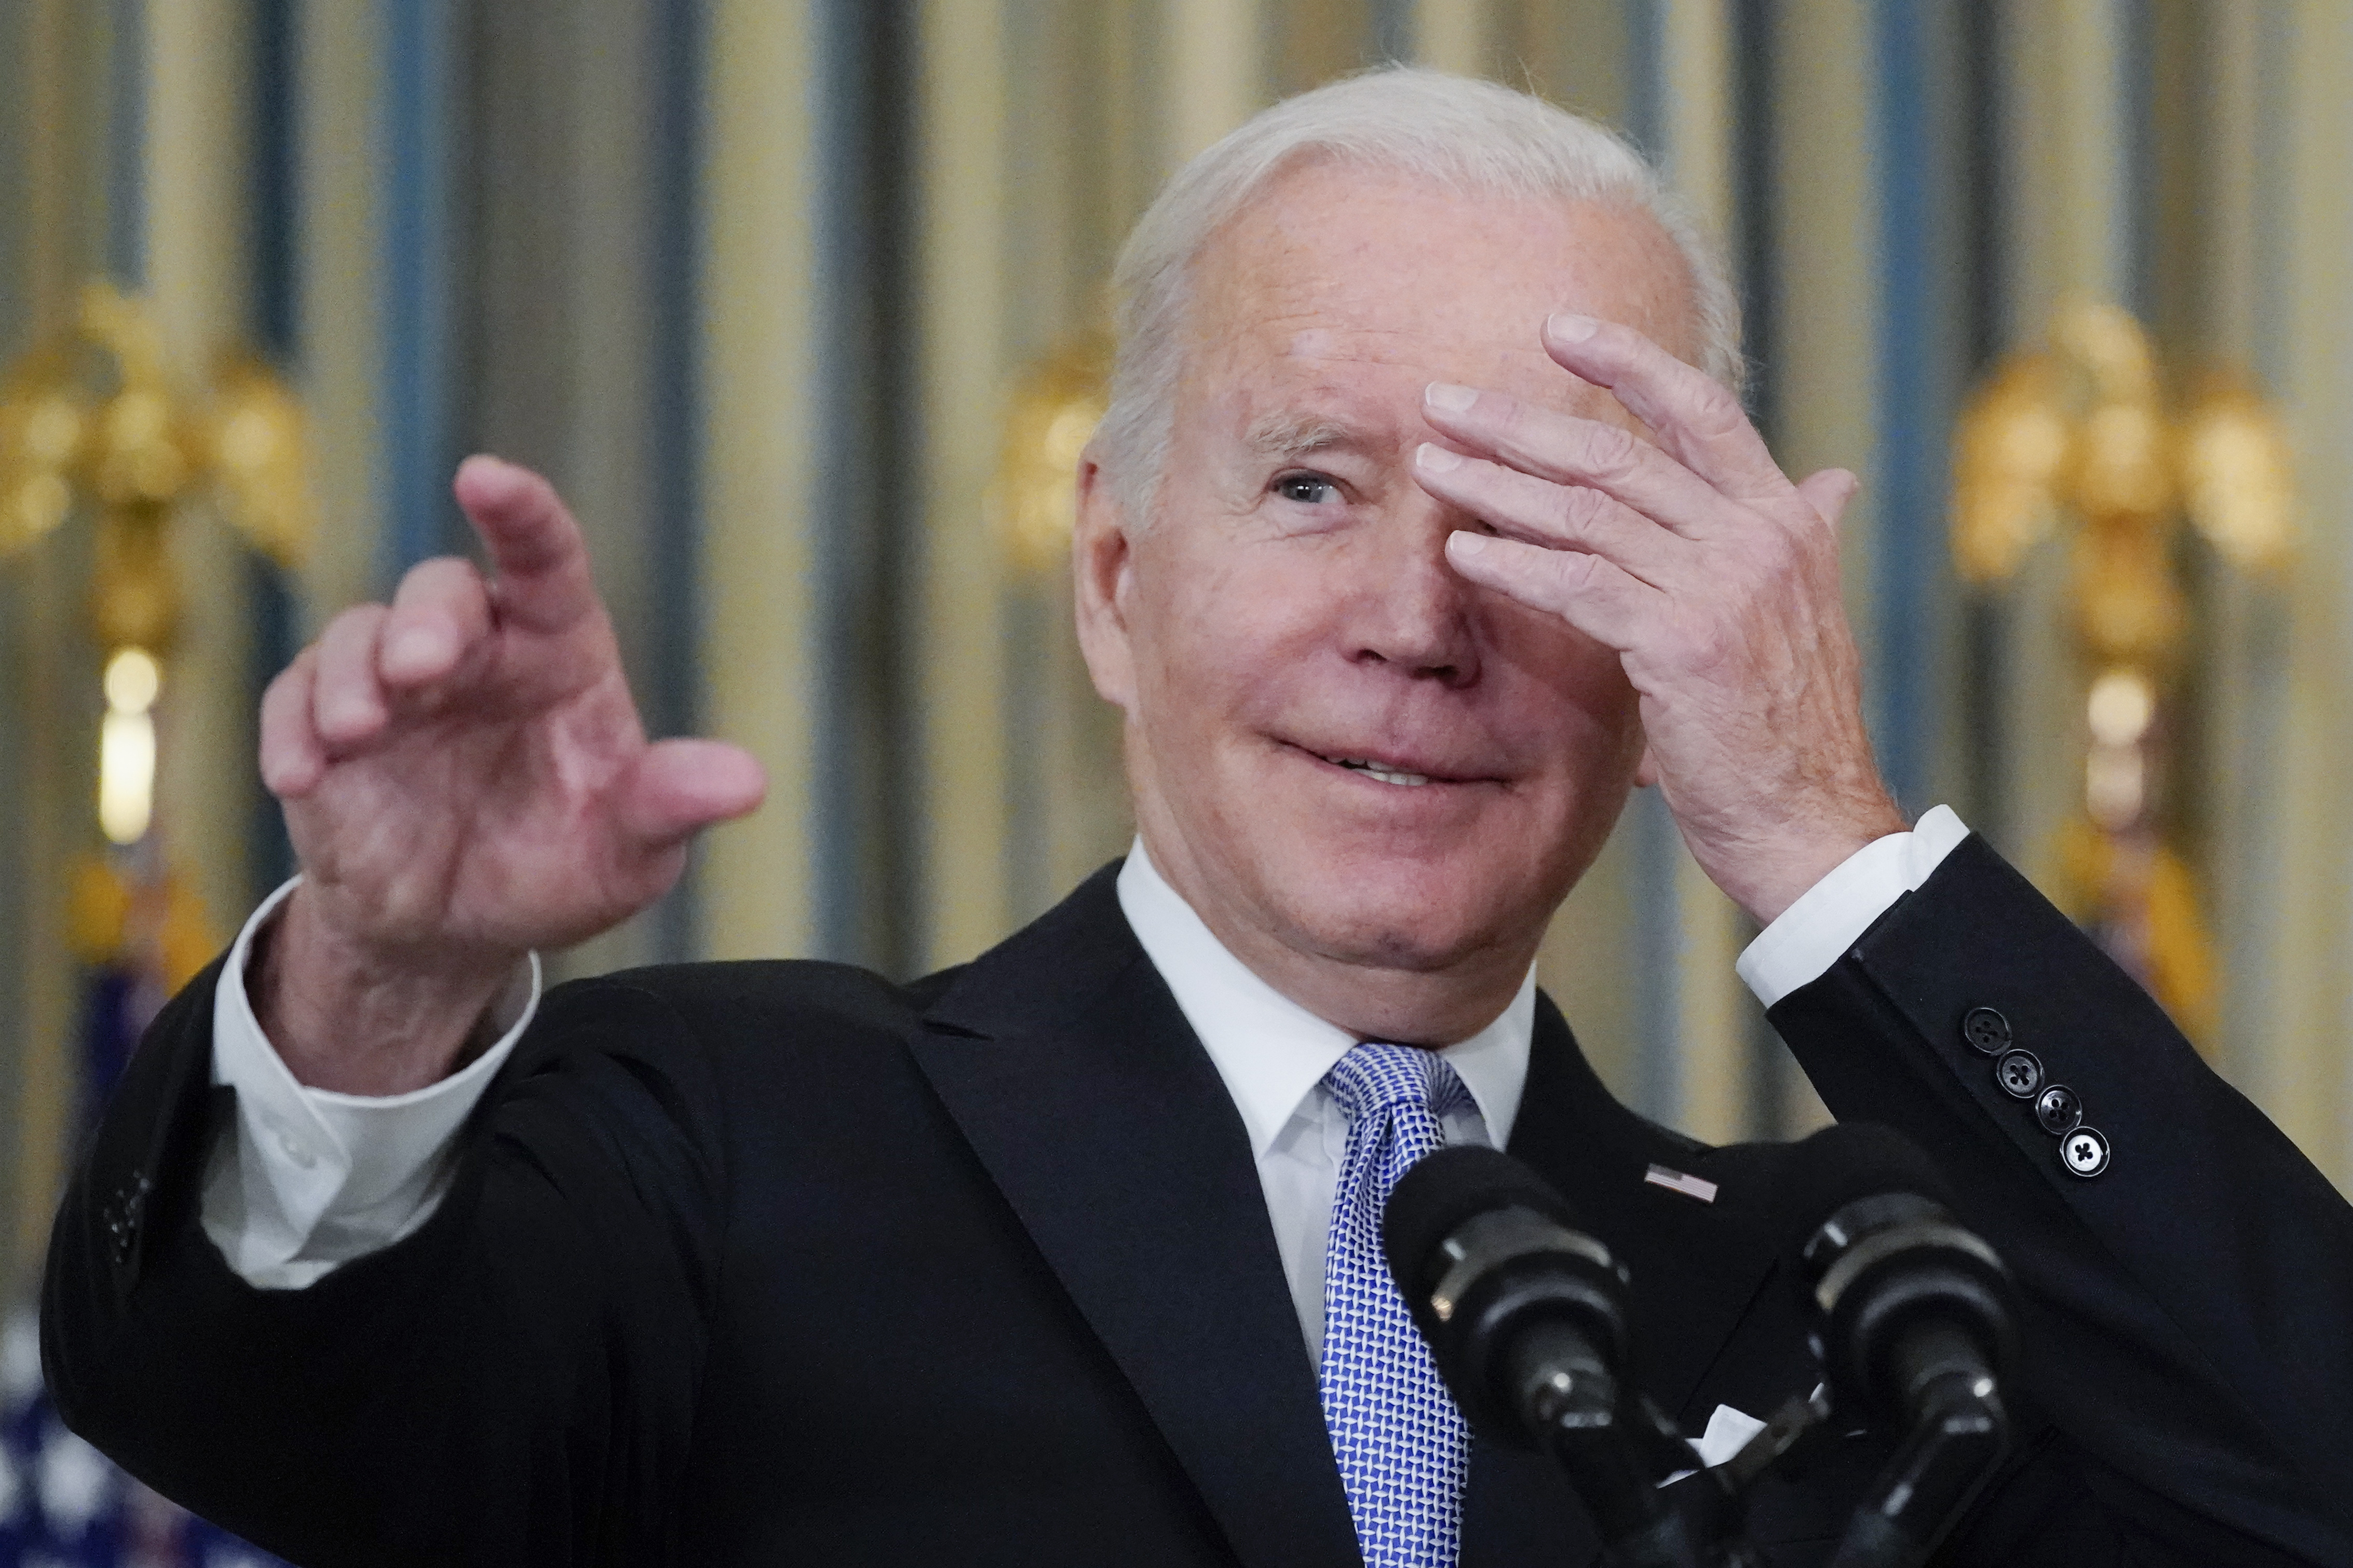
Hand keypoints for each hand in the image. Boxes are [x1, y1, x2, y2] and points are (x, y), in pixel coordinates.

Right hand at [253, 457, 764, 1091]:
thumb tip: (747, 783)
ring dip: (350, 676)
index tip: (485, 478)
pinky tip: (301, 778)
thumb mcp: (630, 853)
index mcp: (558, 651)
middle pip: (442, 592)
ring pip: (357, 635)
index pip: (546, 559)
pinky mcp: (322, 728)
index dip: (520, 511)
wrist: (458, 933)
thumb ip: (671, 807)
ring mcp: (391, 684)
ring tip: (359, 730)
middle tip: (421, 668)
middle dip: (425, 621)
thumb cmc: (556, 870)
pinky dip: (292, 732)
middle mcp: (475, 651)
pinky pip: (293, 703)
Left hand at [1412, 313, 1903, 924]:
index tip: (1557, 330)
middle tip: (1444, 399)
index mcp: (1784, 520)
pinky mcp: (1680, 643)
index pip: (1702, 411)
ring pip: (1589, 512)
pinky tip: (1462, 551)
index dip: (1628, 361)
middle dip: (1521, 422)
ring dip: (1497, 484)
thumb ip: (1804, 540)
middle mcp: (1756, 538)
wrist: (1813, 822)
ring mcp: (1720, 587)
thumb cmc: (1792, 729)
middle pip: (1621, 453)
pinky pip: (1579, 583)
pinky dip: (1514, 562)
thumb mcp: (1807, 615)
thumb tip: (1830, 482)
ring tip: (1433, 464)